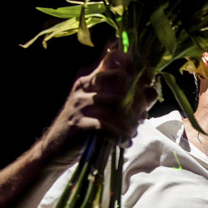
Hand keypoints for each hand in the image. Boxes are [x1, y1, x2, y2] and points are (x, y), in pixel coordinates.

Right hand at [39, 50, 153, 164]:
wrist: (55, 150)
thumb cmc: (84, 127)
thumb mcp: (100, 107)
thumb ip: (123, 96)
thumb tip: (152, 90)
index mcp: (90, 80)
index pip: (112, 57)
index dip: (133, 65)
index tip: (147, 79)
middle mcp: (84, 87)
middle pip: (120, 77)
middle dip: (136, 98)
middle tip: (141, 116)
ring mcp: (80, 104)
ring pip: (118, 103)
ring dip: (130, 120)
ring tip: (131, 132)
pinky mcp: (79, 123)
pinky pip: (108, 125)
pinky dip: (120, 135)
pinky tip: (122, 142)